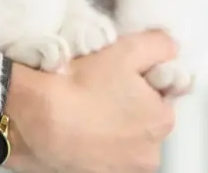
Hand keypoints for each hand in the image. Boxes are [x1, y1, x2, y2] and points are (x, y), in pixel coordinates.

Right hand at [4, 31, 178, 172]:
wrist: (37, 118)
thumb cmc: (80, 86)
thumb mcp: (127, 49)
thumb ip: (158, 46)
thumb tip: (170, 49)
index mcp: (162, 119)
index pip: (162, 94)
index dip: (141, 79)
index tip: (120, 74)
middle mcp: (150, 152)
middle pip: (144, 119)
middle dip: (128, 104)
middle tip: (100, 86)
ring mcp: (123, 169)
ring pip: (124, 139)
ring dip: (112, 125)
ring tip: (86, 106)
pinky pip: (103, 154)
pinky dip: (95, 142)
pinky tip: (78, 125)